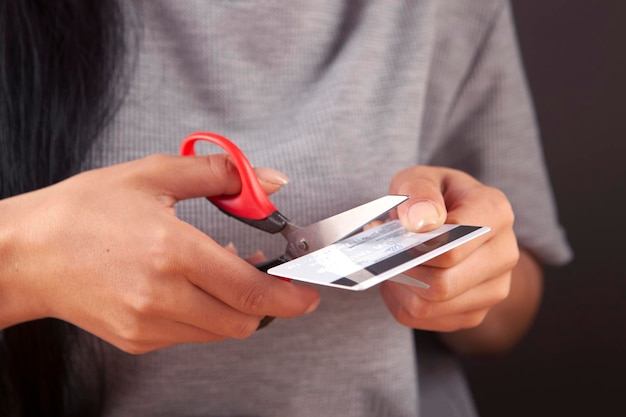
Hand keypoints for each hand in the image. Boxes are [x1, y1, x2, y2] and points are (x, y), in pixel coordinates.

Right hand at [0, 154, 318, 352]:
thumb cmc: (81, 213)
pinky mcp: (137, 340)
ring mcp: (148, 324)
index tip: (307, 294)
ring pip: (220, 332)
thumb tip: (268, 180)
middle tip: (266, 276)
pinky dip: (205, 315)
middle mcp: (162, 296)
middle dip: (266, 303)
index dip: (289, 297)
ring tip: (219, 272)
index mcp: (172, 252)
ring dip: (235, 307)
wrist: (25, 255)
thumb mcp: (152, 176)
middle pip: (243, 320)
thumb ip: (220, 176)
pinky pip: (190, 335)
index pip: (250, 289)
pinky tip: (189, 286)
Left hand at [380, 166, 518, 332]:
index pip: (452, 246)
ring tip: (393, 262)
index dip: (416, 245)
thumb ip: (418, 192)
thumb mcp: (419, 179)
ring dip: (400, 286)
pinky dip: (402, 301)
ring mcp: (494, 289)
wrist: (456, 227)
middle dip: (404, 268)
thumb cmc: (434, 200)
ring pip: (430, 306)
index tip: (395, 233)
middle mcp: (504, 254)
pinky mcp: (475, 313)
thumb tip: (421, 222)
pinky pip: (423, 320)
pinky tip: (403, 279)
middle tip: (386, 251)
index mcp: (495, 212)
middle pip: (442, 284)